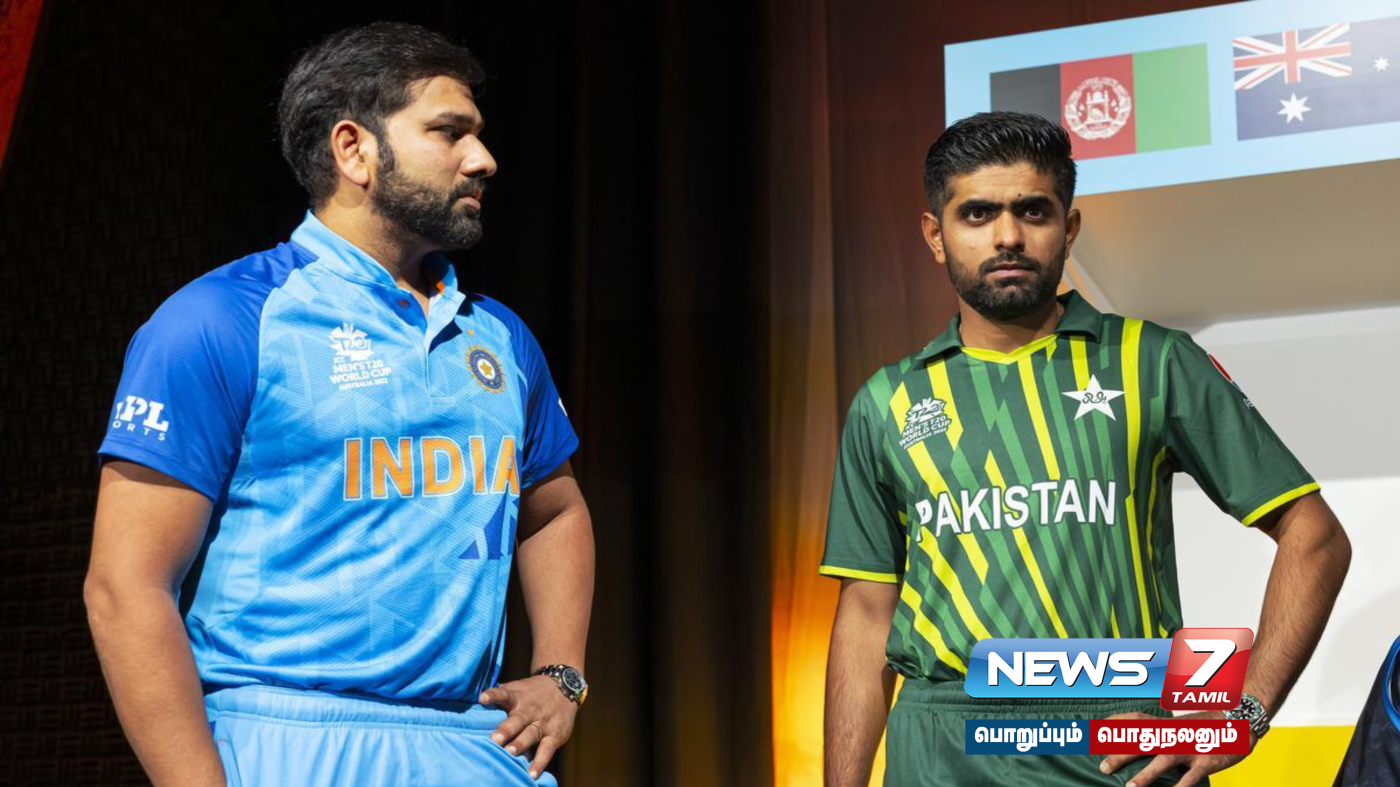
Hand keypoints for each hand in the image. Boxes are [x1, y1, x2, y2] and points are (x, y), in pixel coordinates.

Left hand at [480, 675, 578, 779]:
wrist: (564, 686)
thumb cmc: (531, 693)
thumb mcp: (517, 689)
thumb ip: (500, 696)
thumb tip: (474, 702)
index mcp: (517, 698)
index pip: (503, 694)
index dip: (493, 695)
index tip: (482, 698)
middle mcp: (529, 710)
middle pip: (516, 720)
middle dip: (505, 730)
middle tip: (494, 740)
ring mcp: (542, 723)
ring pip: (530, 735)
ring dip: (520, 744)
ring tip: (509, 753)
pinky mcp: (554, 735)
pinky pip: (546, 750)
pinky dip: (539, 763)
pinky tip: (531, 774)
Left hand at [1099, 711, 1253, 786]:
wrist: (1240, 718)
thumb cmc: (1208, 724)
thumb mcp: (1182, 723)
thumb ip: (1163, 730)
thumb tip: (1145, 737)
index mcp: (1167, 724)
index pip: (1135, 720)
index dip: (1115, 723)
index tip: (1096, 730)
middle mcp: (1174, 734)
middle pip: (1142, 742)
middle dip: (1121, 754)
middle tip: (1102, 767)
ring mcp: (1189, 748)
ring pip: (1163, 761)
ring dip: (1146, 775)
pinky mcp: (1207, 762)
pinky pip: (1191, 777)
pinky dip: (1181, 786)